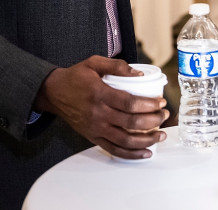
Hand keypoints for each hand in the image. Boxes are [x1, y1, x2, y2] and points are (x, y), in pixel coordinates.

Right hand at [35, 56, 168, 159]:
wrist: (53, 92)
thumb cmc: (75, 77)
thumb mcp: (94, 62)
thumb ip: (117, 66)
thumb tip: (139, 74)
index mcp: (100, 94)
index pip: (130, 103)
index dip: (149, 105)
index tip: (161, 102)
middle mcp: (98, 114)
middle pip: (131, 123)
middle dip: (153, 121)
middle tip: (164, 115)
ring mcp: (96, 128)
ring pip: (125, 140)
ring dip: (147, 140)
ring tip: (160, 134)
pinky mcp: (93, 137)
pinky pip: (114, 150)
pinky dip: (131, 154)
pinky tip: (145, 152)